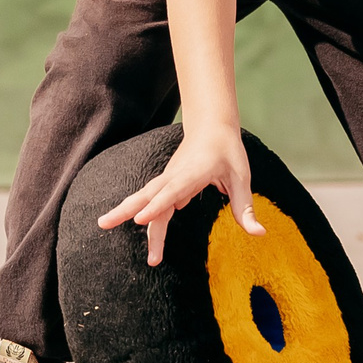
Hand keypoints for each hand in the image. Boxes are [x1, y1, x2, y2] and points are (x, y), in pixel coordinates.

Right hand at [97, 122, 262, 265]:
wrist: (212, 127)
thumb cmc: (228, 151)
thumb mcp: (242, 178)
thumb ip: (245, 208)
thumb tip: (259, 235)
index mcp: (193, 173)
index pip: (172, 191)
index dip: (157, 205)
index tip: (141, 219)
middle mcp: (175, 176)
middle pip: (147, 195)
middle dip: (126, 210)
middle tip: (103, 224)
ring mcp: (168, 179)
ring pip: (144, 197)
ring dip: (125, 211)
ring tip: (103, 224)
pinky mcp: (166, 184)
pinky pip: (151, 200)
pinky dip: (139, 212)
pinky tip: (127, 223)